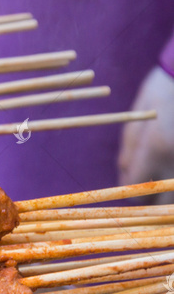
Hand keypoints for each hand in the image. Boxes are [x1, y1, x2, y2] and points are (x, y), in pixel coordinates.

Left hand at [118, 67, 173, 202]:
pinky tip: (171, 165)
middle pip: (161, 202)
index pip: (136, 190)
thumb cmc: (162, 92)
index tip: (130, 184)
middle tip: (148, 183)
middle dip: (151, 197)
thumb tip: (123, 177)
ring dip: (168, 191)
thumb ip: (128, 151)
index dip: (130, 191)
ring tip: (160, 172)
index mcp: (156, 148)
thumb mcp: (138, 118)